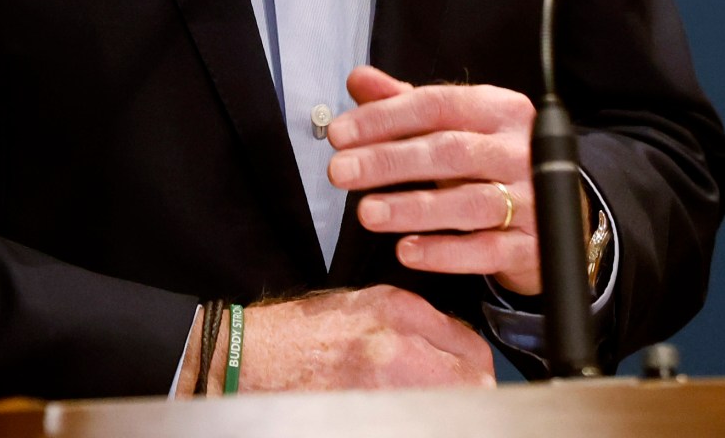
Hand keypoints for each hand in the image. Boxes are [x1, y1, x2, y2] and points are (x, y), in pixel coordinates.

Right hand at [194, 286, 492, 392]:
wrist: (251, 357)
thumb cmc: (300, 334)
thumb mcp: (363, 306)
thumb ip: (413, 323)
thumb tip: (449, 350)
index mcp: (398, 311)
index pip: (471, 346)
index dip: (474, 368)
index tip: (467, 378)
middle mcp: (397, 344)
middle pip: (473, 380)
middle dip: (470, 392)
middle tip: (459, 400)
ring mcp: (383, 383)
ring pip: (451, 404)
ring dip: (447, 408)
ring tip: (428, 409)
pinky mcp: (368, 411)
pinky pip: (415, 418)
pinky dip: (417, 417)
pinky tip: (404, 415)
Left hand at [326, 65, 541, 294]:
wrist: (560, 217)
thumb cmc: (491, 165)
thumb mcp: (455, 128)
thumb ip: (406, 104)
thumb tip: (360, 80)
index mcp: (501, 110)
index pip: (438, 105)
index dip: (385, 118)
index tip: (340, 135)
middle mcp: (521, 150)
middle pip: (451, 150)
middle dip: (390, 160)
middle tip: (340, 172)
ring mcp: (533, 199)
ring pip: (469, 202)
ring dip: (413, 207)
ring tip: (367, 213)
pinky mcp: (532, 245)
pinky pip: (486, 250)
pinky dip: (444, 252)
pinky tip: (407, 251)